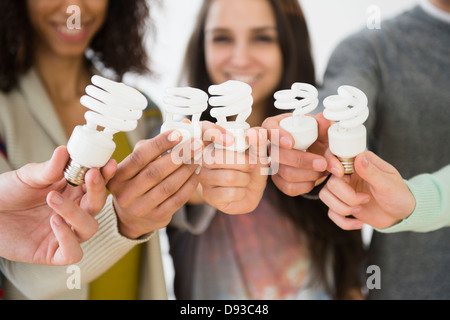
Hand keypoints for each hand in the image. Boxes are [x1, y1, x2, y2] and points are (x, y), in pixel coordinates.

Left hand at [0, 146, 115, 264]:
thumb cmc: (6, 194)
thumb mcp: (27, 177)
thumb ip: (49, 168)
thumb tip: (65, 151)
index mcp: (71, 192)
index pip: (97, 184)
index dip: (106, 175)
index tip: (107, 164)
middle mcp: (73, 212)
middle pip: (98, 204)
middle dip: (97, 190)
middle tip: (89, 174)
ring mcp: (65, 233)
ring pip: (89, 228)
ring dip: (76, 213)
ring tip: (52, 198)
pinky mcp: (53, 253)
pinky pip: (74, 252)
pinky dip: (69, 239)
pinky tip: (54, 223)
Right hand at [107, 130, 204, 238]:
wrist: (132, 217)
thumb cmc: (137, 182)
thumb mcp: (135, 165)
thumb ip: (153, 146)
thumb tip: (181, 125)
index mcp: (118, 176)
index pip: (139, 156)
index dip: (159, 144)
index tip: (178, 133)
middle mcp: (126, 194)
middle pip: (155, 172)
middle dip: (178, 156)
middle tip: (195, 144)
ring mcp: (141, 208)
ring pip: (168, 186)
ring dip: (186, 170)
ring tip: (198, 158)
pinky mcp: (156, 218)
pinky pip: (177, 200)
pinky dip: (189, 185)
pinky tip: (197, 173)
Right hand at [199, 127, 268, 213]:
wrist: (251, 192)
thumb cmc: (251, 169)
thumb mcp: (258, 153)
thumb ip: (258, 141)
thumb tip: (254, 133)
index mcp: (214, 143)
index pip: (204, 130)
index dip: (214, 133)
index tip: (231, 140)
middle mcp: (204, 159)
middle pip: (217, 158)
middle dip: (243, 163)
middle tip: (252, 165)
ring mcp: (204, 178)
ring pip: (228, 177)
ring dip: (245, 179)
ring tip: (245, 179)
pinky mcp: (209, 195)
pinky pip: (229, 193)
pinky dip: (242, 193)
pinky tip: (240, 191)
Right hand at [262, 113, 329, 195]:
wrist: (318, 153)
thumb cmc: (316, 136)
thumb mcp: (322, 129)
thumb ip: (324, 126)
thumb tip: (323, 119)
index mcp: (277, 125)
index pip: (269, 127)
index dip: (278, 136)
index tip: (291, 143)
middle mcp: (271, 145)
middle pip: (277, 155)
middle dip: (302, 161)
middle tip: (322, 163)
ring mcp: (273, 164)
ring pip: (284, 173)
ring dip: (309, 174)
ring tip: (324, 169)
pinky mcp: (278, 180)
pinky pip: (289, 187)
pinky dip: (307, 184)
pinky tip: (316, 177)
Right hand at [319, 150, 415, 229]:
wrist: (402, 214)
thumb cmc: (398, 194)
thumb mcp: (388, 183)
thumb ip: (371, 171)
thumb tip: (359, 157)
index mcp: (358, 163)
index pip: (334, 157)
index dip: (332, 164)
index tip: (340, 174)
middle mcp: (347, 175)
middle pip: (330, 183)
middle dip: (347, 196)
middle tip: (366, 199)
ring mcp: (343, 190)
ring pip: (326, 197)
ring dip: (343, 208)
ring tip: (361, 208)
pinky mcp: (342, 205)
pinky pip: (331, 213)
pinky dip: (344, 221)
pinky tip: (359, 223)